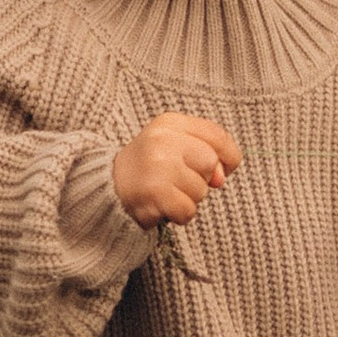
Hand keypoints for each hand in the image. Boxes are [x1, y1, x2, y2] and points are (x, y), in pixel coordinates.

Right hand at [113, 111, 241, 227]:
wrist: (109, 186)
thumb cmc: (151, 166)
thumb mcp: (177, 147)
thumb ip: (208, 155)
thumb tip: (220, 178)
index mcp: (170, 122)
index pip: (217, 135)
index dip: (228, 155)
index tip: (223, 167)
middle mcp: (162, 140)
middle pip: (211, 163)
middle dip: (202, 178)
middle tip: (179, 179)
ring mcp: (157, 166)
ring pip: (201, 190)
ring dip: (189, 198)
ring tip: (166, 191)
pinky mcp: (154, 193)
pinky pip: (188, 210)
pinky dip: (180, 214)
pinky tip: (163, 205)